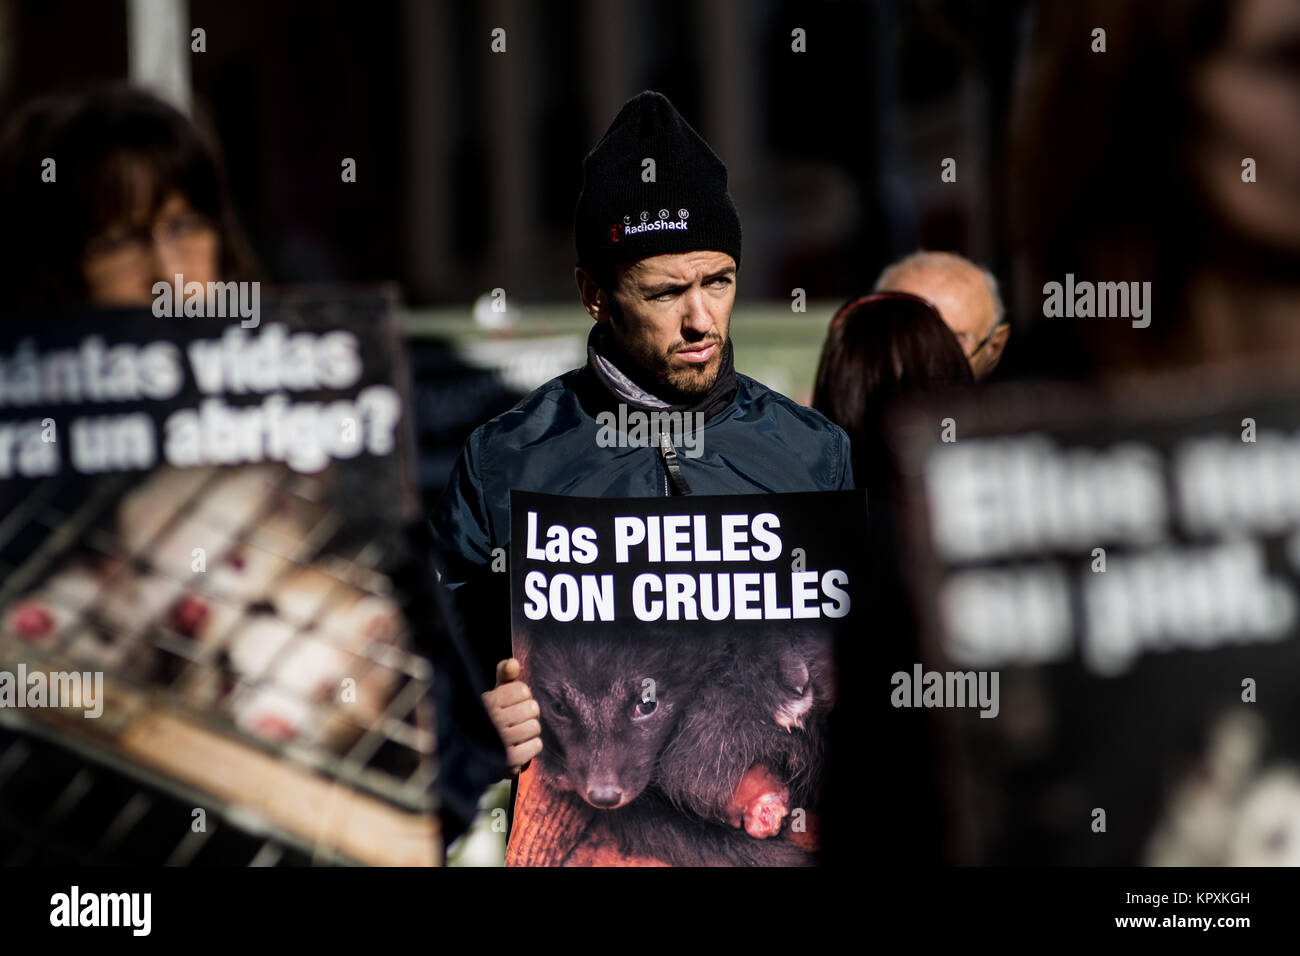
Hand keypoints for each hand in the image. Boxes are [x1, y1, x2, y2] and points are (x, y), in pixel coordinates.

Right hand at [482, 658, 541, 774]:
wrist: (473, 758)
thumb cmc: (488, 718)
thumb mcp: (492, 694)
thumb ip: (503, 675)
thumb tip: (514, 663)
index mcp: (486, 701)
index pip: (523, 690)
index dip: (521, 697)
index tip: (511, 705)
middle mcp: (490, 719)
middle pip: (532, 708)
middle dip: (527, 714)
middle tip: (515, 721)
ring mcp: (500, 741)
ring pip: (535, 727)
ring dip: (529, 731)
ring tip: (516, 734)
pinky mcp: (509, 760)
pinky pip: (536, 745)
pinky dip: (532, 746)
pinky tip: (520, 747)